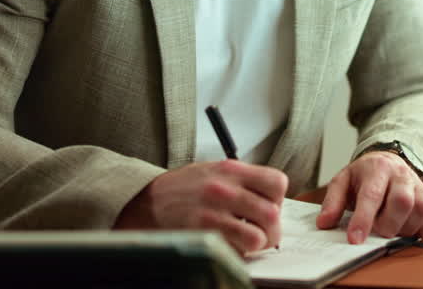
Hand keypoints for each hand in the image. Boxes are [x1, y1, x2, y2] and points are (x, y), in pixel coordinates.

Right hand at [114, 160, 287, 254]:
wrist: (144, 202)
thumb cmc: (181, 189)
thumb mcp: (212, 171)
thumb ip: (241, 181)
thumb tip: (270, 199)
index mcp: (231, 169)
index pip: (277, 182)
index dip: (278, 199)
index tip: (269, 205)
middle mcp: (224, 188)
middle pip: (272, 213)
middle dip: (272, 229)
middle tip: (263, 233)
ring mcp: (213, 212)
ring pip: (258, 236)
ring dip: (257, 244)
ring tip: (247, 241)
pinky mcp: (203, 234)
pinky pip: (236, 250)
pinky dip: (238, 252)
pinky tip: (228, 245)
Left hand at [316, 151, 422, 243]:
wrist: (391, 162)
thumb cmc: (366, 176)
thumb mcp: (343, 181)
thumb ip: (332, 201)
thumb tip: (324, 223)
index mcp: (378, 168)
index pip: (372, 195)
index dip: (363, 220)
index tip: (355, 239)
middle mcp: (403, 175)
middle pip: (403, 202)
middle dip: (388, 224)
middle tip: (377, 230)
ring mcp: (421, 187)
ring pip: (422, 211)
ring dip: (404, 228)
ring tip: (391, 226)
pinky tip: (409, 227)